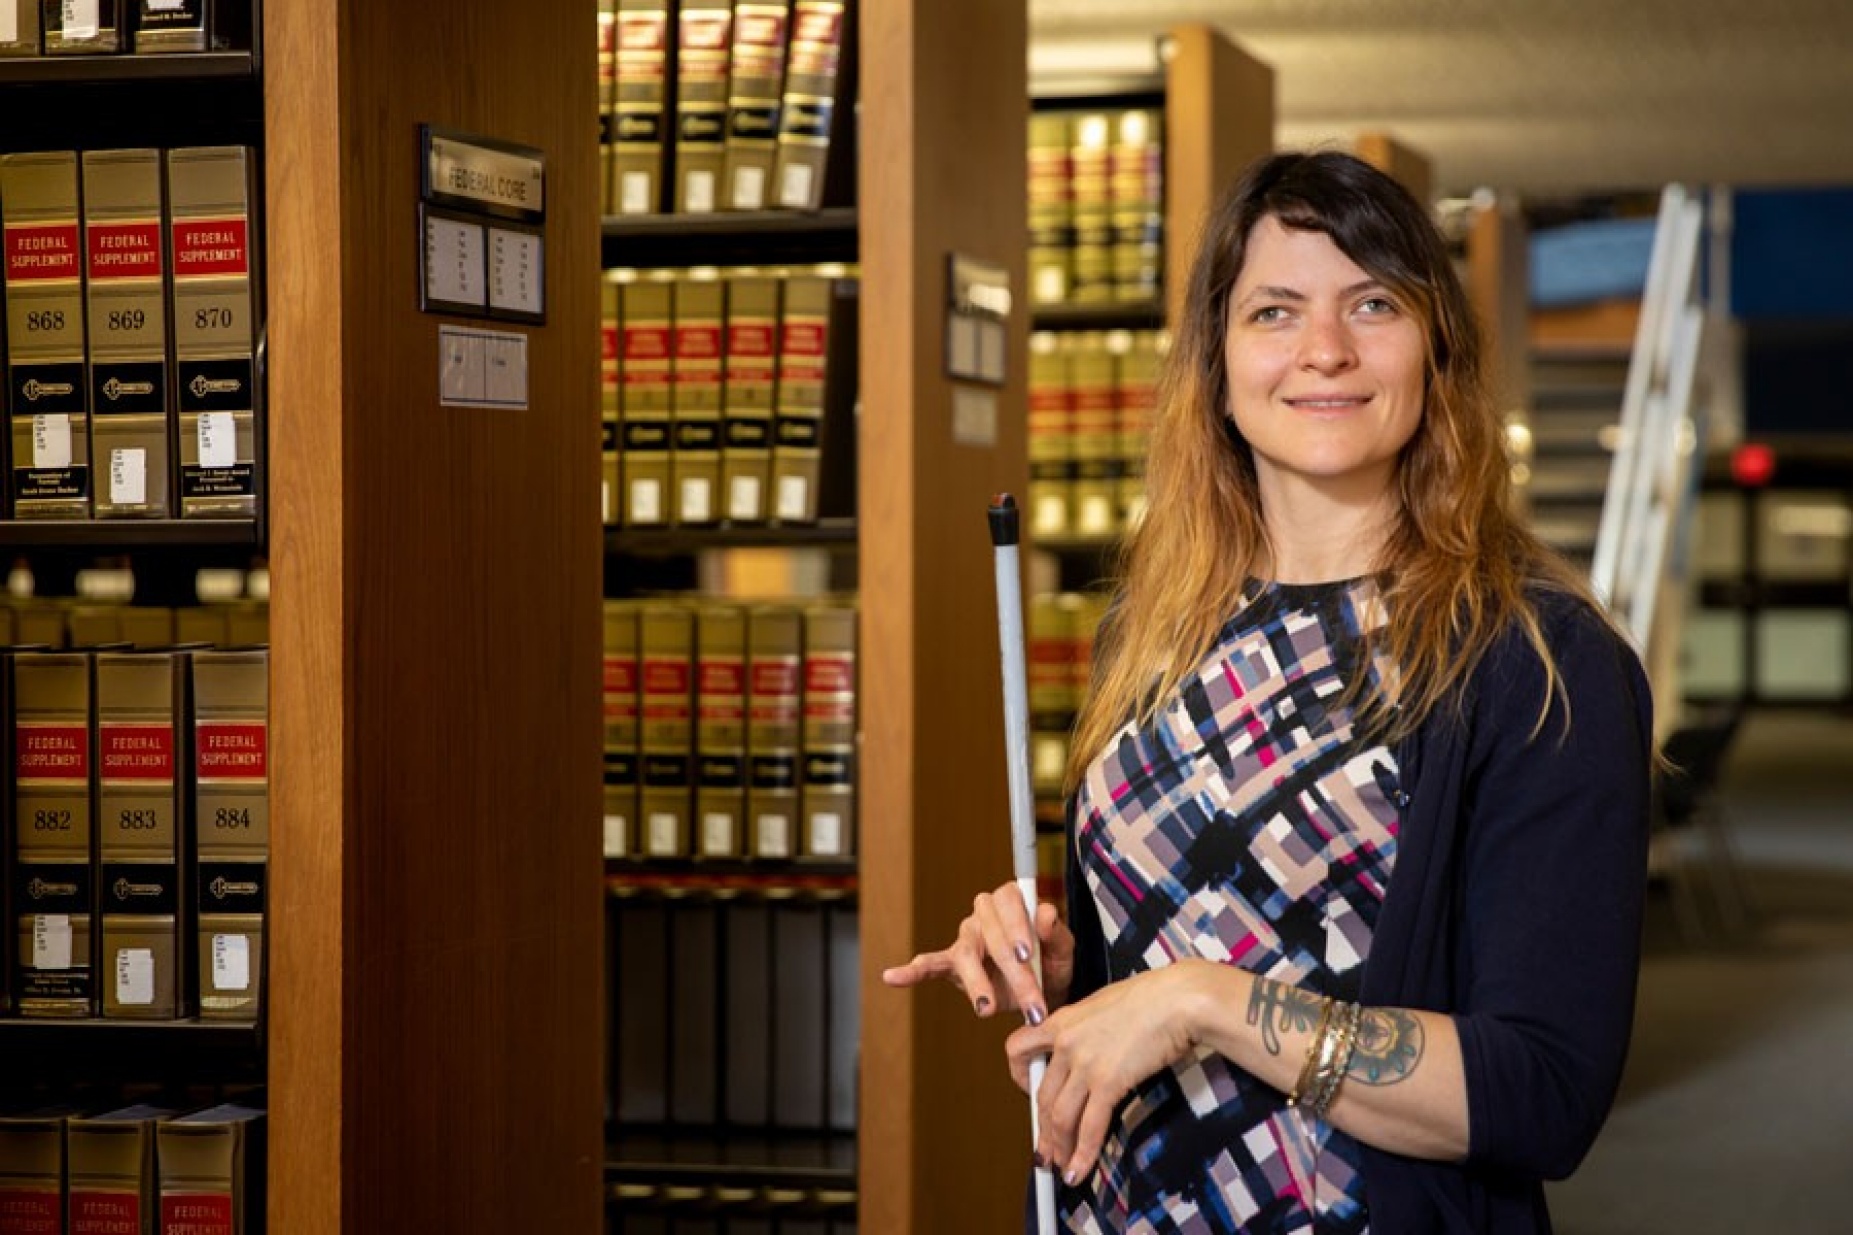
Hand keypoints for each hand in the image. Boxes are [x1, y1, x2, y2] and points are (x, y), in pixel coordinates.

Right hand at [880, 881, 1074, 1021]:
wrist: (1043, 994)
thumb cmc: (1053, 965)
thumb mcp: (1063, 951)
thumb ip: (1056, 933)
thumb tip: (1045, 912)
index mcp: (1011, 902)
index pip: (1008, 902)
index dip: (1016, 925)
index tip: (1026, 954)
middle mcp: (984, 914)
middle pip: (990, 934)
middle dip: (1012, 972)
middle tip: (1031, 1002)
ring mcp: (966, 939)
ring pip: (965, 955)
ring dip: (977, 983)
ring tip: (987, 1009)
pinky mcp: (952, 964)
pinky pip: (929, 965)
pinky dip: (911, 972)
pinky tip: (893, 977)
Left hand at [1006, 961, 1206, 1184]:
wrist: (1178, 998)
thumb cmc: (1153, 996)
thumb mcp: (1104, 1004)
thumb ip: (1087, 1028)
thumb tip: (1087, 1048)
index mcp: (1062, 1020)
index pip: (1018, 1049)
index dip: (1019, 1077)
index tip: (1029, 1095)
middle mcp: (1066, 1043)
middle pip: (1042, 1096)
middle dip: (1043, 1130)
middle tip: (1046, 1150)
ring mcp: (1085, 1064)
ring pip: (1059, 1117)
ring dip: (1060, 1148)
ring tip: (1062, 1167)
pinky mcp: (1108, 1082)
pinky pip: (1089, 1127)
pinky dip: (1083, 1154)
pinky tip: (1079, 1170)